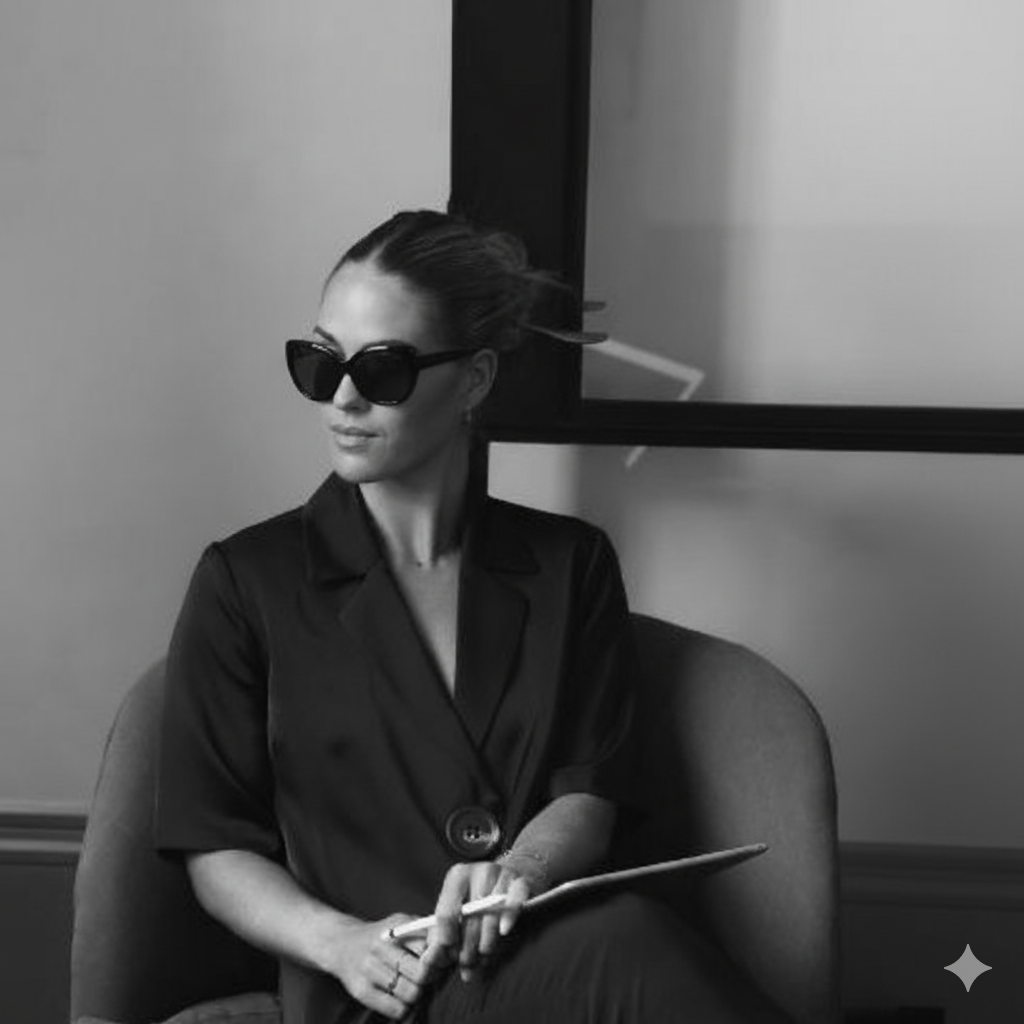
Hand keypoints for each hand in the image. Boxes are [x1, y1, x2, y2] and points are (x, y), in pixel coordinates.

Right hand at [328, 914, 434, 1019]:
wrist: (342, 944)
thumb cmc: (383, 936)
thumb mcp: (402, 923)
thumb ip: (426, 932)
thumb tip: (454, 950)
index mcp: (396, 928)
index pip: (429, 948)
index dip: (441, 959)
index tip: (444, 962)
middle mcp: (381, 946)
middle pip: (422, 973)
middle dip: (431, 978)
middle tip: (430, 978)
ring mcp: (369, 969)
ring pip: (411, 993)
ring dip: (418, 994)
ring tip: (414, 987)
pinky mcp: (361, 990)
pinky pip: (395, 1009)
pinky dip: (404, 1008)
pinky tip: (400, 998)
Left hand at [424, 858, 542, 982]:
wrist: (511, 874)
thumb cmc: (479, 896)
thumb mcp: (459, 906)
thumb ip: (444, 932)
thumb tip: (430, 961)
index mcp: (457, 876)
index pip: (446, 912)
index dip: (446, 939)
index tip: (449, 956)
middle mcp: (479, 870)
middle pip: (470, 916)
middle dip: (467, 947)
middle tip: (466, 964)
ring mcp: (502, 874)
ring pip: (492, 913)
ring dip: (487, 941)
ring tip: (483, 955)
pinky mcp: (521, 881)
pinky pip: (515, 900)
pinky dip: (509, 916)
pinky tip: (504, 931)